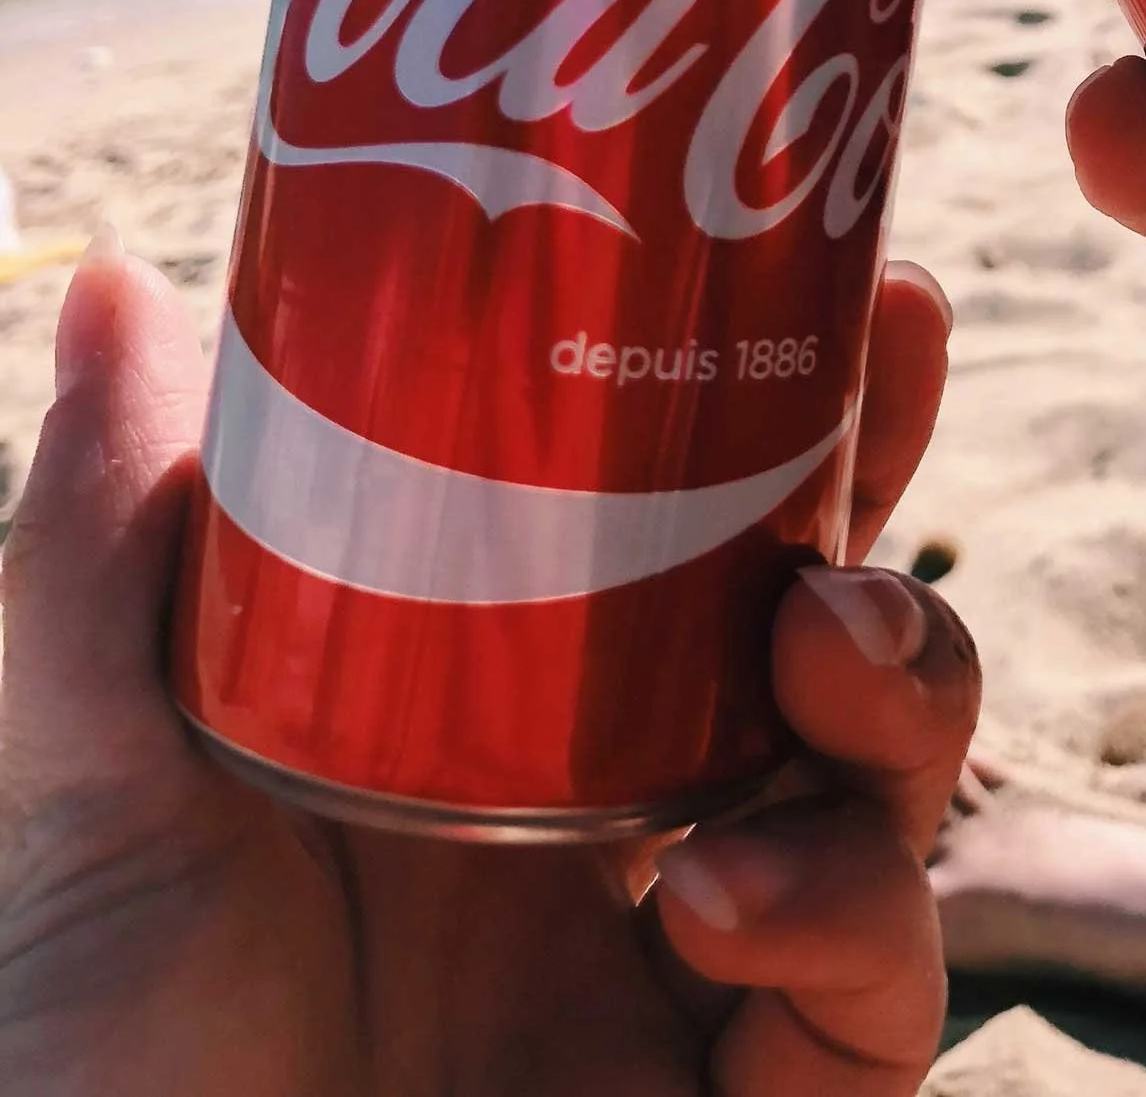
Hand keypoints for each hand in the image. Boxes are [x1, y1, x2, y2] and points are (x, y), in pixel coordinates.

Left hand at [0, 239, 974, 1095]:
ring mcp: (696, 986)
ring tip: (823, 649)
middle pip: (829, 648)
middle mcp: (624, 842)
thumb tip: (114, 274)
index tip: (847, 285)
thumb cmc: (102, 1066)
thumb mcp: (98, 787)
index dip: (794, 420)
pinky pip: (874, 1009)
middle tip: (901, 361)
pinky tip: (726, 905)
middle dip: (894, 493)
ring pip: (895, 803)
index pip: (695, 550)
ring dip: (900, 688)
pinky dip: (840, 926)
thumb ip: (107, 548)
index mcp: (507, 736)